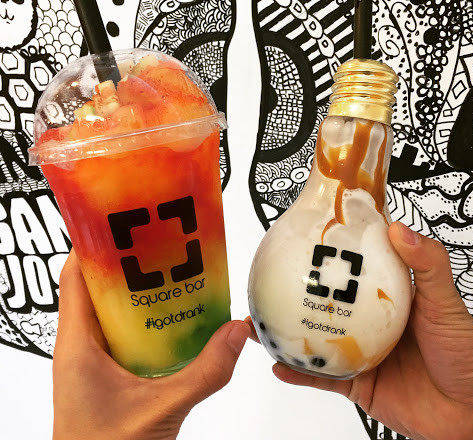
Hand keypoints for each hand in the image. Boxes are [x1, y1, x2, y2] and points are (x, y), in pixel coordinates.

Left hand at [53, 250, 248, 439]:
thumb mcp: (163, 410)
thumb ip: (205, 372)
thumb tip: (240, 330)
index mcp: (77, 344)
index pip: (75, 277)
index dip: (93, 243)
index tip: (122, 219)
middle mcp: (78, 345)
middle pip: (95, 285)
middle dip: (126, 259)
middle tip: (161, 239)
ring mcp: (90, 359)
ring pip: (109, 308)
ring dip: (136, 288)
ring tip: (171, 268)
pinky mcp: (103, 372)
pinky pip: (121, 331)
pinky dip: (142, 316)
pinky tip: (172, 316)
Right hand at [248, 222, 472, 439]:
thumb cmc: (466, 354)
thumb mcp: (446, 301)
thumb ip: (428, 264)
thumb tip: (399, 231)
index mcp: (385, 298)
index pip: (353, 270)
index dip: (330, 256)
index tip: (307, 239)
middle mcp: (369, 322)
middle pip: (326, 304)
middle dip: (298, 293)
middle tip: (272, 279)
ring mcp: (360, 352)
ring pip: (316, 339)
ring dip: (287, 331)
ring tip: (262, 321)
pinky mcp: (356, 382)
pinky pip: (320, 377)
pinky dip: (298, 372)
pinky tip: (280, 364)